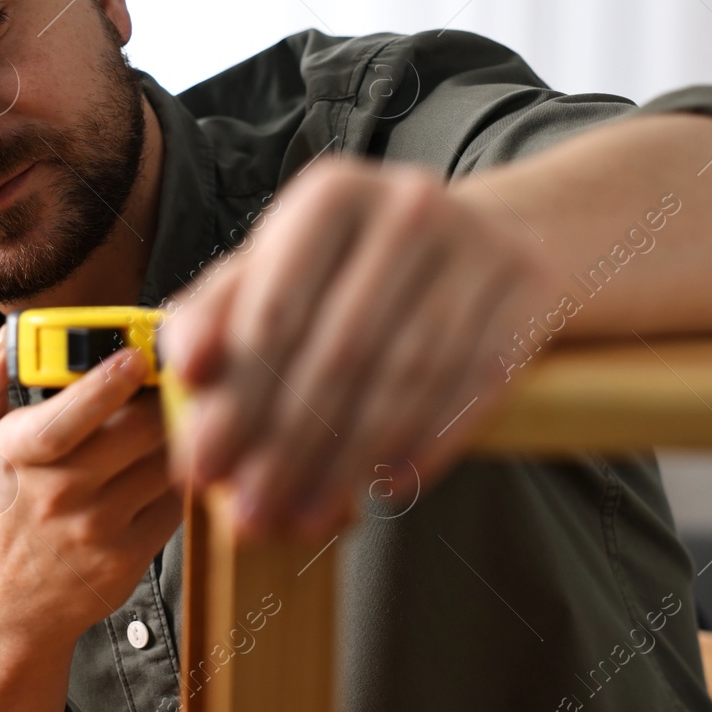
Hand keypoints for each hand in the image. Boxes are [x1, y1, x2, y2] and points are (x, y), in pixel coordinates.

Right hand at [0, 330, 181, 642]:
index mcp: (18, 455)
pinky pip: (175, 500)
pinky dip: (181, 473)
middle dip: (163, 395)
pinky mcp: (131, 554)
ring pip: (164, 461)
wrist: (12, 599)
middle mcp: (59, 494)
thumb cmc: (1, 506)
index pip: (67, 419)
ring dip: (178, 431)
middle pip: (136, 431)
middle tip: (174, 374)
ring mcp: (98, 528)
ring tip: (176, 414)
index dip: (106, 384)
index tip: (135, 356)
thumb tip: (8, 338)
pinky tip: (171, 460)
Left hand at [161, 158, 557, 540]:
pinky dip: (424, 445)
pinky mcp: (528, 292)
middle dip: (286, 446)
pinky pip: (470, 386)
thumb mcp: (281, 266)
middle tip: (251, 514)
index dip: (234, 397)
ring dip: (348, 462)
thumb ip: (217, 311)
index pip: (273, 309)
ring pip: (404, 378)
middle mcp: (406, 208)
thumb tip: (183, 368)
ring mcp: (477, 248)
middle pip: (338, 351)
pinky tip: (385, 488)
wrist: (496, 234)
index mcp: (331, 194)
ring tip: (306, 517)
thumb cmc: (360, 263)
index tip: (201, 467)